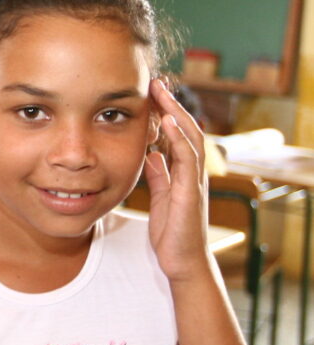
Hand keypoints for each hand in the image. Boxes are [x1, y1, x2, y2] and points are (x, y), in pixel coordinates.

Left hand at [142, 79, 209, 281]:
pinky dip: (179, 138)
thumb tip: (151, 153)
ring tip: (162, 93)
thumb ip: (159, 174)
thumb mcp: (161, 197)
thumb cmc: (172, 231)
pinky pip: (187, 159)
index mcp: (183, 172)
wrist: (183, 262)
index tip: (151, 93)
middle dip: (171, 105)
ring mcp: (194, 180)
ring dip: (176, 114)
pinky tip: (168, 122)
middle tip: (156, 83)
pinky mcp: (191, 191)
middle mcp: (192, 172)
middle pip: (186, 129)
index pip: (177, 134)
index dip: (166, 113)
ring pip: (191, 138)